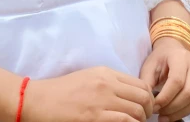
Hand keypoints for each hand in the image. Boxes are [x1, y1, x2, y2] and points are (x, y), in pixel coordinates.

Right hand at [23, 66, 153, 121]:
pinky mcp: (95, 116)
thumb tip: (129, 95)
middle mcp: (106, 83)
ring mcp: (101, 100)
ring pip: (137, 111)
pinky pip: (125, 121)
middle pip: (143, 97)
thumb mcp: (88, 78)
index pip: (140, 84)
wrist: (41, 100)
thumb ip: (108, 83)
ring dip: (140, 121)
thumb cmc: (63, 91)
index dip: (148, 99)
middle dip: (148, 111)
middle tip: (142, 120)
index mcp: (105, 72)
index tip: (144, 109)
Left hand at [139, 38, 189, 121]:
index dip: (165, 97)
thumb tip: (148, 102)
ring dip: (183, 112)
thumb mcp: (150, 66)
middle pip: (188, 93)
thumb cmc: (160, 59)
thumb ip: (147, 82)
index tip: (154, 107)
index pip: (176, 81)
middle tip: (160, 115)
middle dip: (172, 108)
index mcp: (180, 57)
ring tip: (167, 118)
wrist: (173, 50)